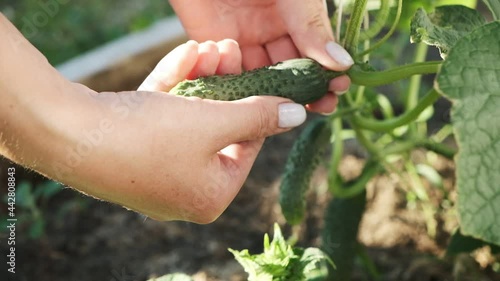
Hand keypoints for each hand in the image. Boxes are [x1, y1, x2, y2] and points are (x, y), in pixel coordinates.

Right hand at [34, 40, 304, 222]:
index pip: (246, 149)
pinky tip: (184, 54)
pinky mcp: (132, 151)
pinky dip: (173, 88)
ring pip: (188, 119)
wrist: (69, 134)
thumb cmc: (150, 138)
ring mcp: (155, 172)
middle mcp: (183, 191)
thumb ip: (258, 116)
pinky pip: (162, 118)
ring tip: (209, 46)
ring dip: (199, 80)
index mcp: (210, 197)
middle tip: (230, 50)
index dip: (256, 108)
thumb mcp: (215, 123)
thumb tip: (297, 117)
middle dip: (223, 85)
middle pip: (216, 130)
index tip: (262, 77)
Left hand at [170, 0, 354, 113]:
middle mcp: (271, 29)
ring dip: (277, 95)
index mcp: (294, 13)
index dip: (328, 70)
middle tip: (322, 107)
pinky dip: (242, 89)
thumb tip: (342, 62)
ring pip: (263, 77)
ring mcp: (243, 39)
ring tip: (290, 108)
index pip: (315, 48)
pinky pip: (230, 73)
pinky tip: (256, 100)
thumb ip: (311, 26)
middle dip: (308, 89)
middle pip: (292, 68)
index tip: (340, 88)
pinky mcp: (213, 45)